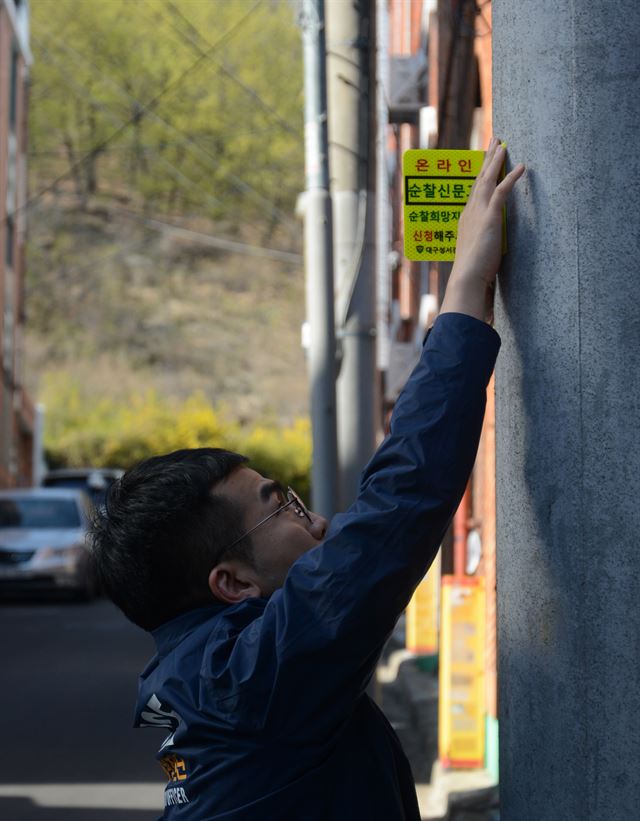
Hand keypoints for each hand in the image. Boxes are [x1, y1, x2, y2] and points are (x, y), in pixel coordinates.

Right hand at [440, 137, 524, 320]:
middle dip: (487, 159)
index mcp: (467, 219)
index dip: (481, 174)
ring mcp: (478, 213)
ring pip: (487, 180)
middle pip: (479, 179)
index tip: (486, 161)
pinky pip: (501, 191)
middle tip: (495, 141)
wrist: (468, 277)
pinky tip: (521, 167)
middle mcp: (470, 211)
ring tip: (503, 144)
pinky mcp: (490, 217)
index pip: (475, 190)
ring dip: (496, 160)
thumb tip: (488, 246)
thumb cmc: (473, 271)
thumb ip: (483, 243)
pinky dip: (511, 178)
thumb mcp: (477, 252)